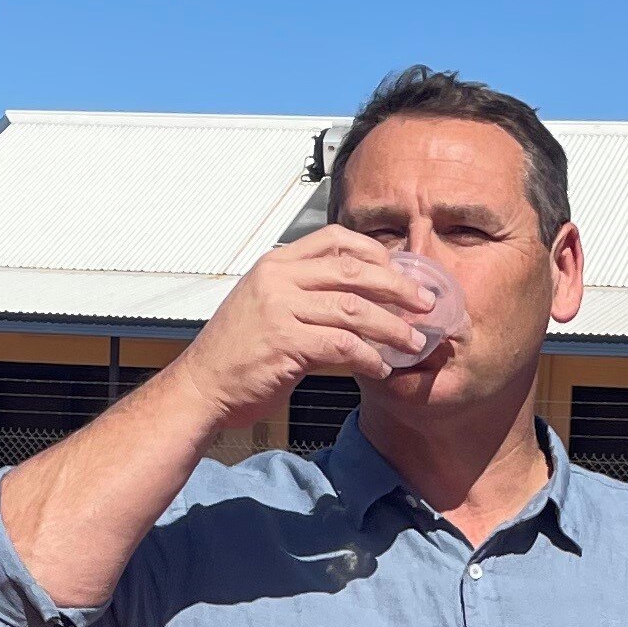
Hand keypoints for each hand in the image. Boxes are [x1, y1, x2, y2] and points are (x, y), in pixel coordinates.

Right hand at [178, 228, 434, 428]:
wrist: (201, 387)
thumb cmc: (236, 354)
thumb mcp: (264, 305)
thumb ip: (303, 293)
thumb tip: (354, 297)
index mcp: (276, 263)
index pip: (335, 239)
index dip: (375, 253)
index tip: (399, 272)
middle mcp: (278, 279)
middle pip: (354, 270)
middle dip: (397, 287)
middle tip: (425, 303)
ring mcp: (280, 309)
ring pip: (354, 309)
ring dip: (391, 326)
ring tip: (414, 341)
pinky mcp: (285, 343)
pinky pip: (342, 345)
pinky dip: (368, 356)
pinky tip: (380, 366)